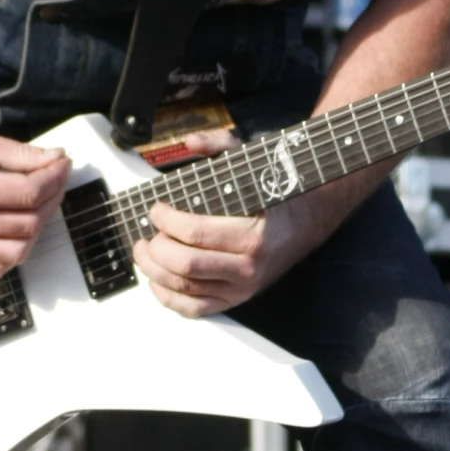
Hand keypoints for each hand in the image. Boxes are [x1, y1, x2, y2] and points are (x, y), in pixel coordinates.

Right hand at [0, 120, 69, 278]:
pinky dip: (11, 255)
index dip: (54, 177)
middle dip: (52, 198)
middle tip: (54, 177)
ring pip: (18, 251)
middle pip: (30, 223)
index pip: (31, 194)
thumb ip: (22, 154)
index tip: (61, 162)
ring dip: (36, 229)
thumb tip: (57, 159)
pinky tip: (16, 231)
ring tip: (37, 203)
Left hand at [131, 131, 324, 317]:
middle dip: (156, 248)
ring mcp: (241, 288)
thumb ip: (221, 146)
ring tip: (144, 251)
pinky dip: (168, 298)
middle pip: (185, 264)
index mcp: (253, 236)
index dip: (166, 220)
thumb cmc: (275, 196)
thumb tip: (190, 141)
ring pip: (184, 288)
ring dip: (154, 270)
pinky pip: (194, 309)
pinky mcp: (235, 300)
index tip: (156, 208)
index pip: (195, 233)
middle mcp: (248, 268)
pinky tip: (156, 280)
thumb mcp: (253, 164)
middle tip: (149, 233)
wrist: (305, 224)